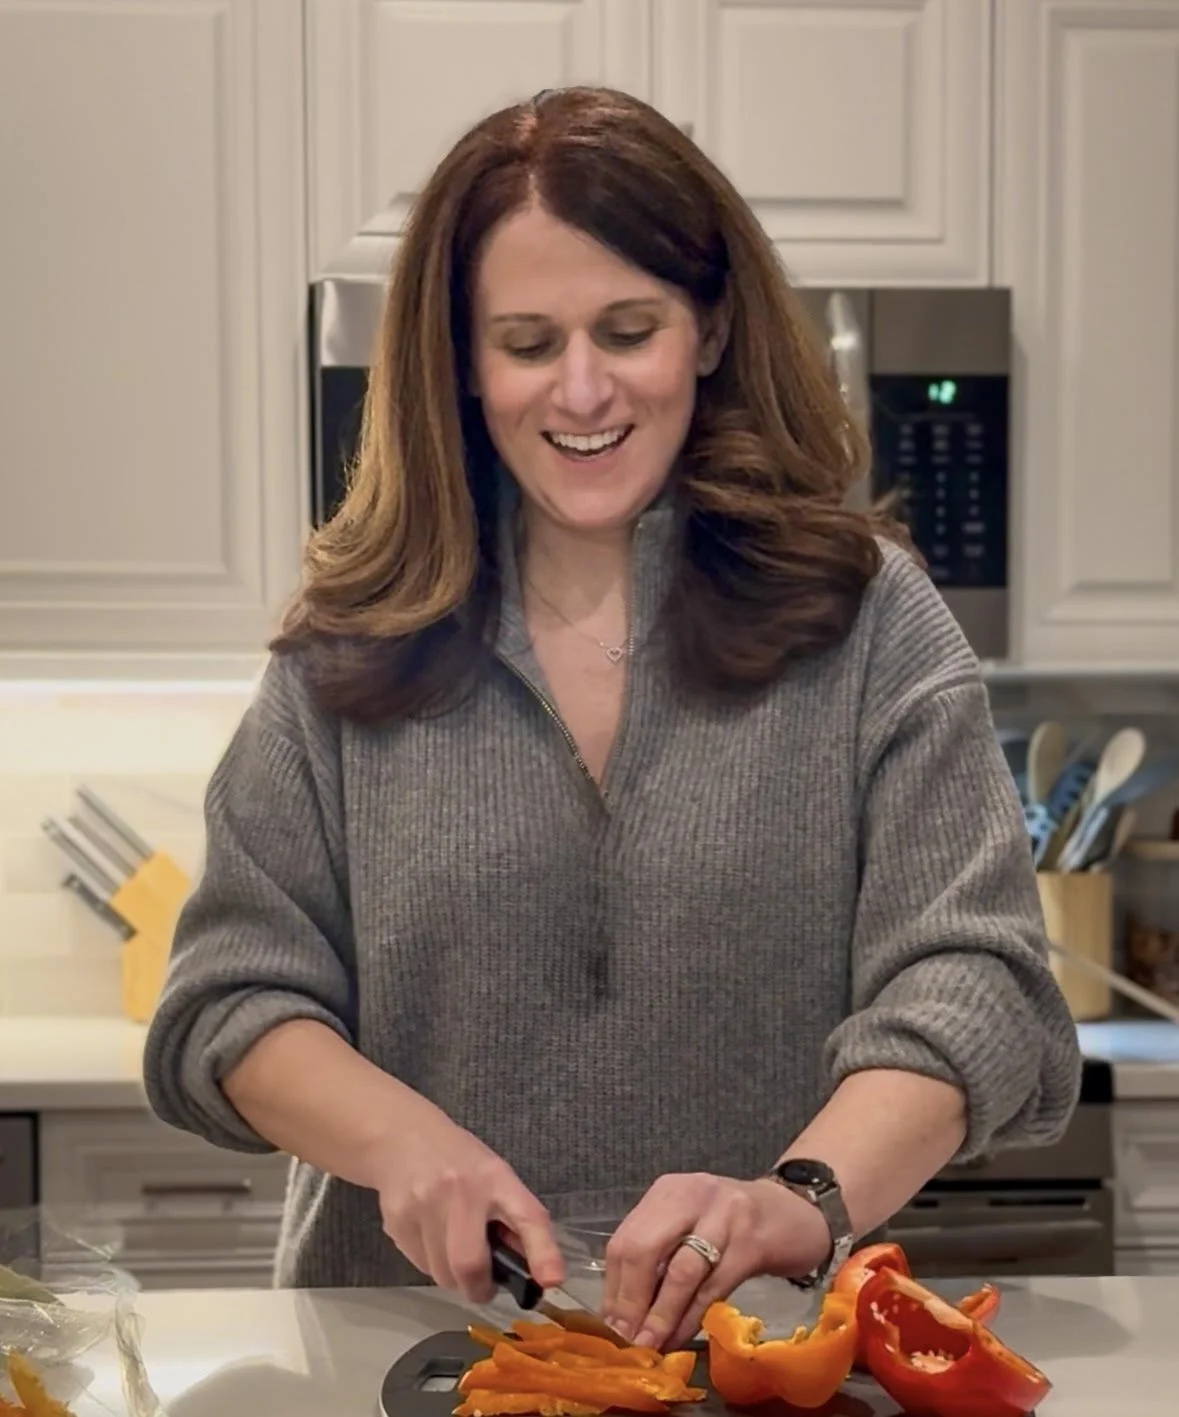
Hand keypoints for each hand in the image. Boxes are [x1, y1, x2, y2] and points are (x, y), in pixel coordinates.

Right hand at [368, 1108, 564, 1302]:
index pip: (526, 1216)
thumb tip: (535, 1271)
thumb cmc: (460, 1161)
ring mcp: (424, 1206)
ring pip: (442, 1274)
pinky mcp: (397, 1222)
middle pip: (469, 1264)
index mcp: (496, 1178)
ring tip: (454, 1249)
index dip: (542, 1251)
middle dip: (479, 1288)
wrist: (403, 1137)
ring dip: (453, 1276)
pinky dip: (432, 1264)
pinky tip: (431, 1236)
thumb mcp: (496, 1177)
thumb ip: (514, 1218)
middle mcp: (460, 1191)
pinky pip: (421, 1266)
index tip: (551, 1280)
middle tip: (483, 1284)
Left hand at [601, 1173, 831, 1351]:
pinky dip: (691, 1316)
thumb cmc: (735, 1223)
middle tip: (627, 1338)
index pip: (626, 1238)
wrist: (797, 1212)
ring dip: (661, 1315)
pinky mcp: (752, 1242)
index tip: (610, 1325)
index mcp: (669, 1191)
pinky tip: (680, 1336)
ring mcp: (724, 1215)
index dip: (615, 1286)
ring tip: (649, 1345)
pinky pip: (713, 1286)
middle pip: (645, 1248)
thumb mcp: (692, 1224)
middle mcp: (692, 1195)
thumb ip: (661, 1254)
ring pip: (681, 1271)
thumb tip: (625, 1310)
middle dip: (632, 1300)